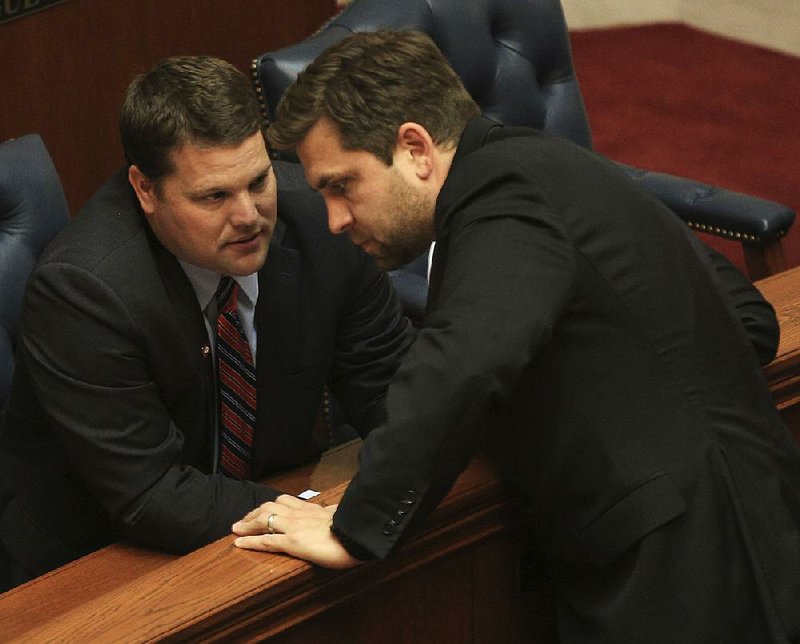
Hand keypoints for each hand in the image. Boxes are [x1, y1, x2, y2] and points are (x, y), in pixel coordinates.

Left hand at [232, 494, 361, 568]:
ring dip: (248, 523)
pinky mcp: (293, 541)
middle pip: (270, 507)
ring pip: (264, 519)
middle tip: (243, 520)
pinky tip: (239, 543)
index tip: (263, 509)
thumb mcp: (344, 515)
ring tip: (236, 529)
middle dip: (254, 512)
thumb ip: (336, 513)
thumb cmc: (355, 527)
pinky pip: (266, 540)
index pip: (286, 502)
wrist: (358, 535)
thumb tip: (339, 511)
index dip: (271, 505)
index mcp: (312, 509)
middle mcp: (300, 514)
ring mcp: (294, 527)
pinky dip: (250, 541)